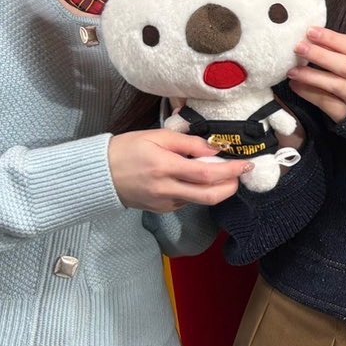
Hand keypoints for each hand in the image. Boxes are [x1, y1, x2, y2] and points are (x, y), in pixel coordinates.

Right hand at [107, 130, 247, 212]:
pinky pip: (187, 202)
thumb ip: (187, 142)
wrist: (99, 174)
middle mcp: (166, 189)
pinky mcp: (162, 209)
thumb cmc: (127, 149)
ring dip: (217, 190)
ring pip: (200, 201)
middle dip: (231, 186)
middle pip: (209, 195)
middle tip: (241, 175)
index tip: (246, 165)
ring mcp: (164, 203)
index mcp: (165, 167)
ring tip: (223, 174)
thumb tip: (214, 150)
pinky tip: (196, 180)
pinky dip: (198, 192)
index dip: (231, 171)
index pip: (207, 173)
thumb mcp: (156, 136)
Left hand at [290, 27, 345, 124]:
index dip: (332, 38)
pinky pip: (328, 103)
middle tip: (299, 47)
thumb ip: (345, 52)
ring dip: (312, 76)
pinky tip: (296, 85)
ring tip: (292, 71)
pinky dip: (310, 94)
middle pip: (344, 66)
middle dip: (320, 55)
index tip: (311, 31)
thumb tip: (314, 38)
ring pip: (335, 85)